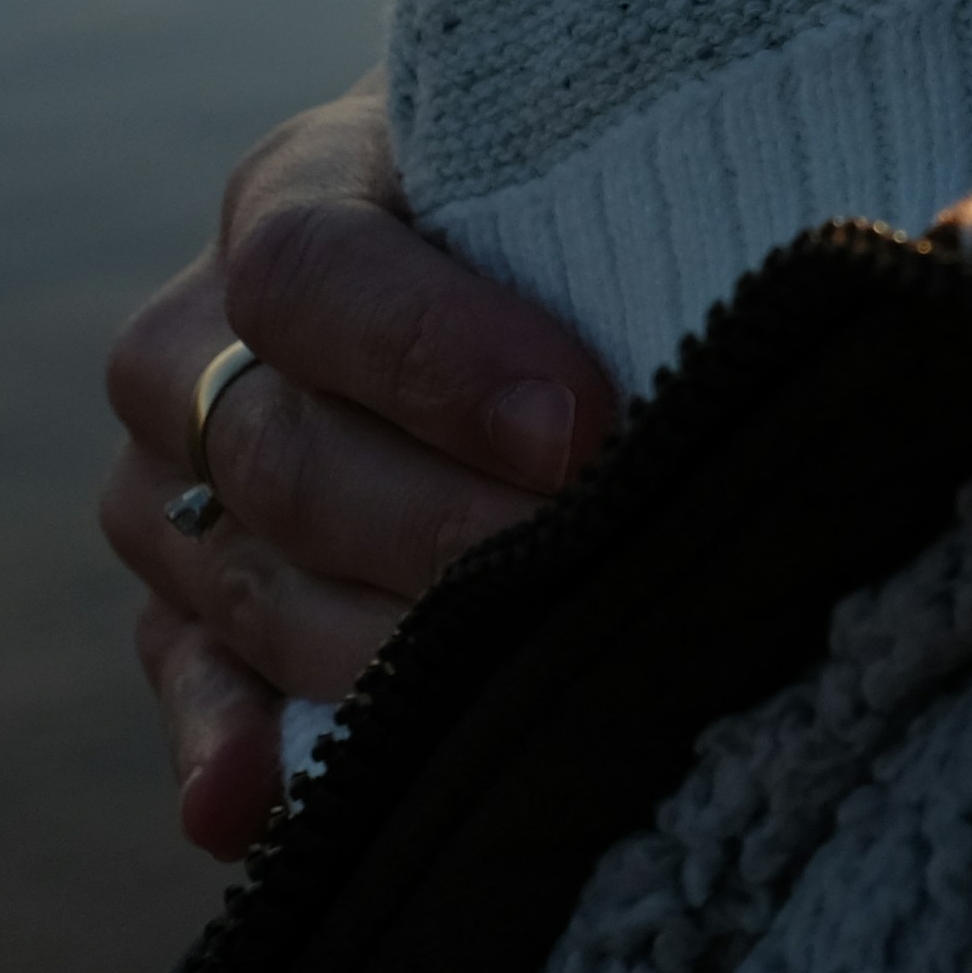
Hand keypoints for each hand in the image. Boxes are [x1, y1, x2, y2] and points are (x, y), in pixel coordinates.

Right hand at [104, 83, 618, 857]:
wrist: (533, 253)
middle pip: (279, 450)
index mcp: (293, 196)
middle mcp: (198, 345)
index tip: (583, 422)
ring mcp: (176, 494)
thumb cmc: (585, 202)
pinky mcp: (186, 615)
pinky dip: (223, 749)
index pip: (307, 270)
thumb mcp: (586, 163)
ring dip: (379, 645)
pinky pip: (192, 686)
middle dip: (441, 523)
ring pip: (243, 580)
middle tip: (586, 560)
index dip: (431, 351)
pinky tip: (251, 808)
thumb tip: (794, 305)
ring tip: (520, 675)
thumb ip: (626, 212)